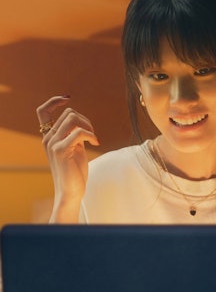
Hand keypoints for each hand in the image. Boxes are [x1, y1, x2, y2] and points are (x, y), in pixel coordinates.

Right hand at [37, 96, 99, 221]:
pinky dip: (91, 135)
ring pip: (72, 118)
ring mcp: (53, 143)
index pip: (43, 111)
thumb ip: (74, 135)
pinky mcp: (61, 150)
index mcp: (49, 137)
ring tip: (94, 139)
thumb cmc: (75, 173)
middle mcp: (48, 138)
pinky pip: (78, 132)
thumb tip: (82, 122)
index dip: (54, 101)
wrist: (71, 192)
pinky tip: (96, 143)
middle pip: (68, 113)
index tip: (67, 99)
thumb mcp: (75, 149)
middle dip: (85, 120)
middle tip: (92, 134)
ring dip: (88, 126)